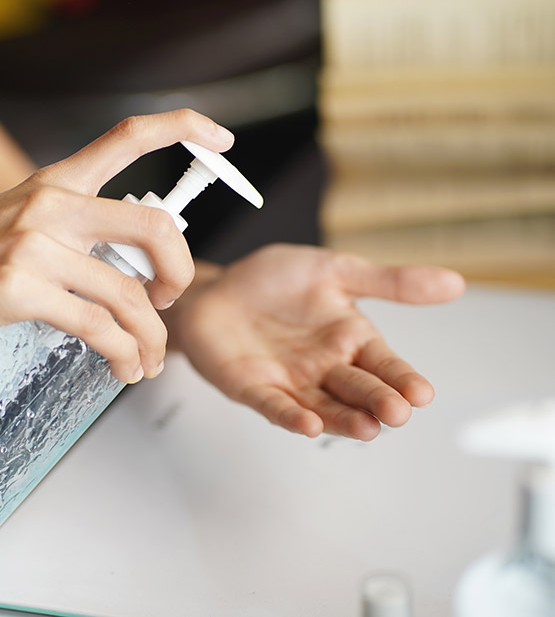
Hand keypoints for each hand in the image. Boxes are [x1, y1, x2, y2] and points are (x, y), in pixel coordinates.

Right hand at [0, 109, 233, 382]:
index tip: (222, 137)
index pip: (129, 137)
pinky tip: (125, 366)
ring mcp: (34, 243)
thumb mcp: (37, 222)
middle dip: (180, 272)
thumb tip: (152, 263)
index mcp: (62, 181)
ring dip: (153, 336)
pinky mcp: (21, 286)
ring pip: (130, 294)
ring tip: (149, 357)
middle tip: (170, 299)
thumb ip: (90, 228)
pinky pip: (100, 326)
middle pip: (154, 227)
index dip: (182, 128)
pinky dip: (125, 353)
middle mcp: (52, 203)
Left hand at [164, 244, 464, 439]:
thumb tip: (455, 282)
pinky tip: (309, 424)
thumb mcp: (336, 270)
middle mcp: (325, 366)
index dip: (402, 378)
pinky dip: (291, 416)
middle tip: (397, 412)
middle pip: (358, 389)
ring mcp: (291, 381)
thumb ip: (390, 282)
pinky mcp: (255, 389)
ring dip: (345, 419)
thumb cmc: (274, 280)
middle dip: (378, 401)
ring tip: (367, 428)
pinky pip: (275, 406)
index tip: (422, 393)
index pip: (384, 363)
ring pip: (324, 406)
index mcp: (349, 339)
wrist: (219, 288)